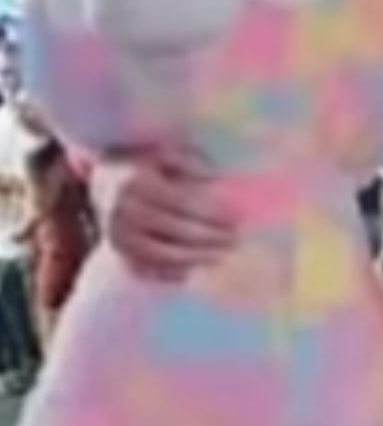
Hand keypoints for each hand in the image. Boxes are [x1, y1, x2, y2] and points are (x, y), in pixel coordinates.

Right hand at [108, 153, 237, 282]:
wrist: (103, 183)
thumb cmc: (142, 166)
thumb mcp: (162, 153)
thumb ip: (188, 161)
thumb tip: (214, 178)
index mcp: (136, 182)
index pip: (184, 202)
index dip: (214, 213)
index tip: (237, 219)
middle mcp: (124, 210)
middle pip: (179, 231)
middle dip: (212, 237)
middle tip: (237, 240)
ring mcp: (119, 235)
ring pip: (167, 255)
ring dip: (199, 258)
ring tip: (223, 256)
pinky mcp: (118, 253)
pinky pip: (152, 269)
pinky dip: (178, 272)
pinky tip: (199, 268)